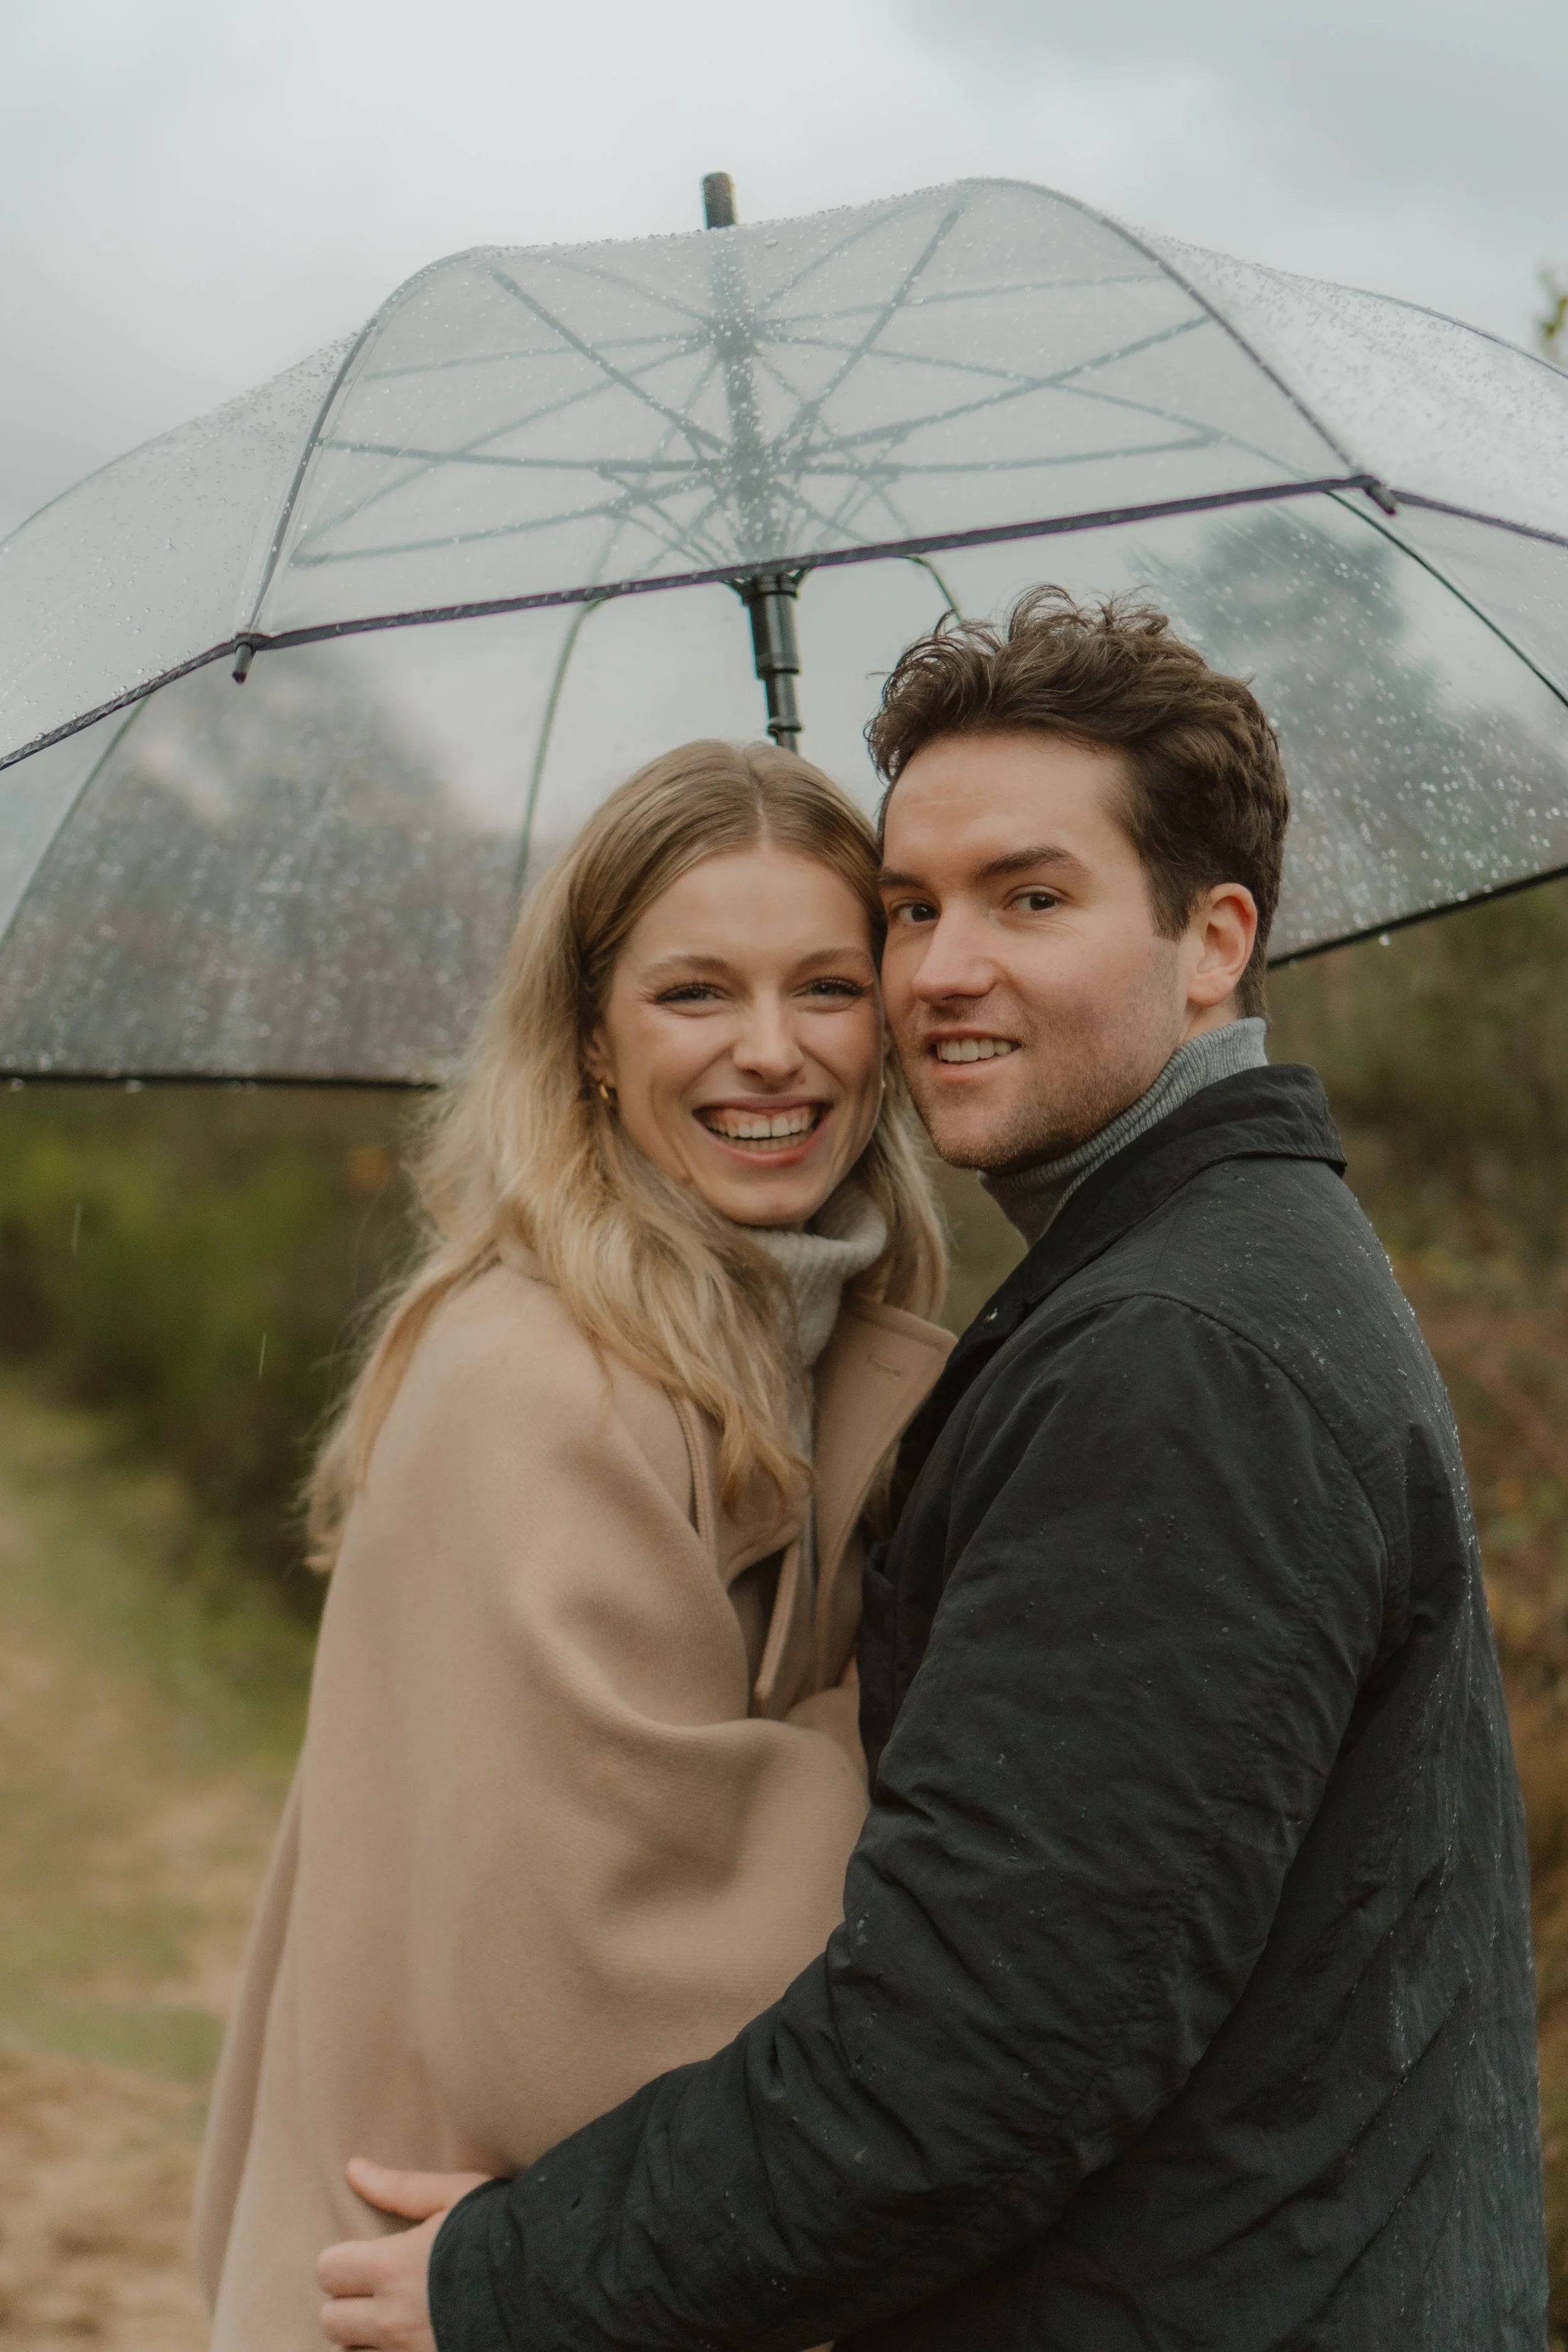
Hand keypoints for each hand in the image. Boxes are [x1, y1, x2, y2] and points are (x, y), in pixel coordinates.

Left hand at [317, 2158, 491, 2349]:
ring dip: (365, 2344)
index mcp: (393, 2267)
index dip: (341, 2263)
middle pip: (331, 2322)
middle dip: (347, 2307)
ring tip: (394, 2325)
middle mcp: (393, 2320)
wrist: (555, 2283)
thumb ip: (400, 2188)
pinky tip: (409, 2343)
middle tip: (377, 2295)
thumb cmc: (505, 2231)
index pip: (329, 2270)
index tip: (362, 2260)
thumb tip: (353, 2168)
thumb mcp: (455, 2195)